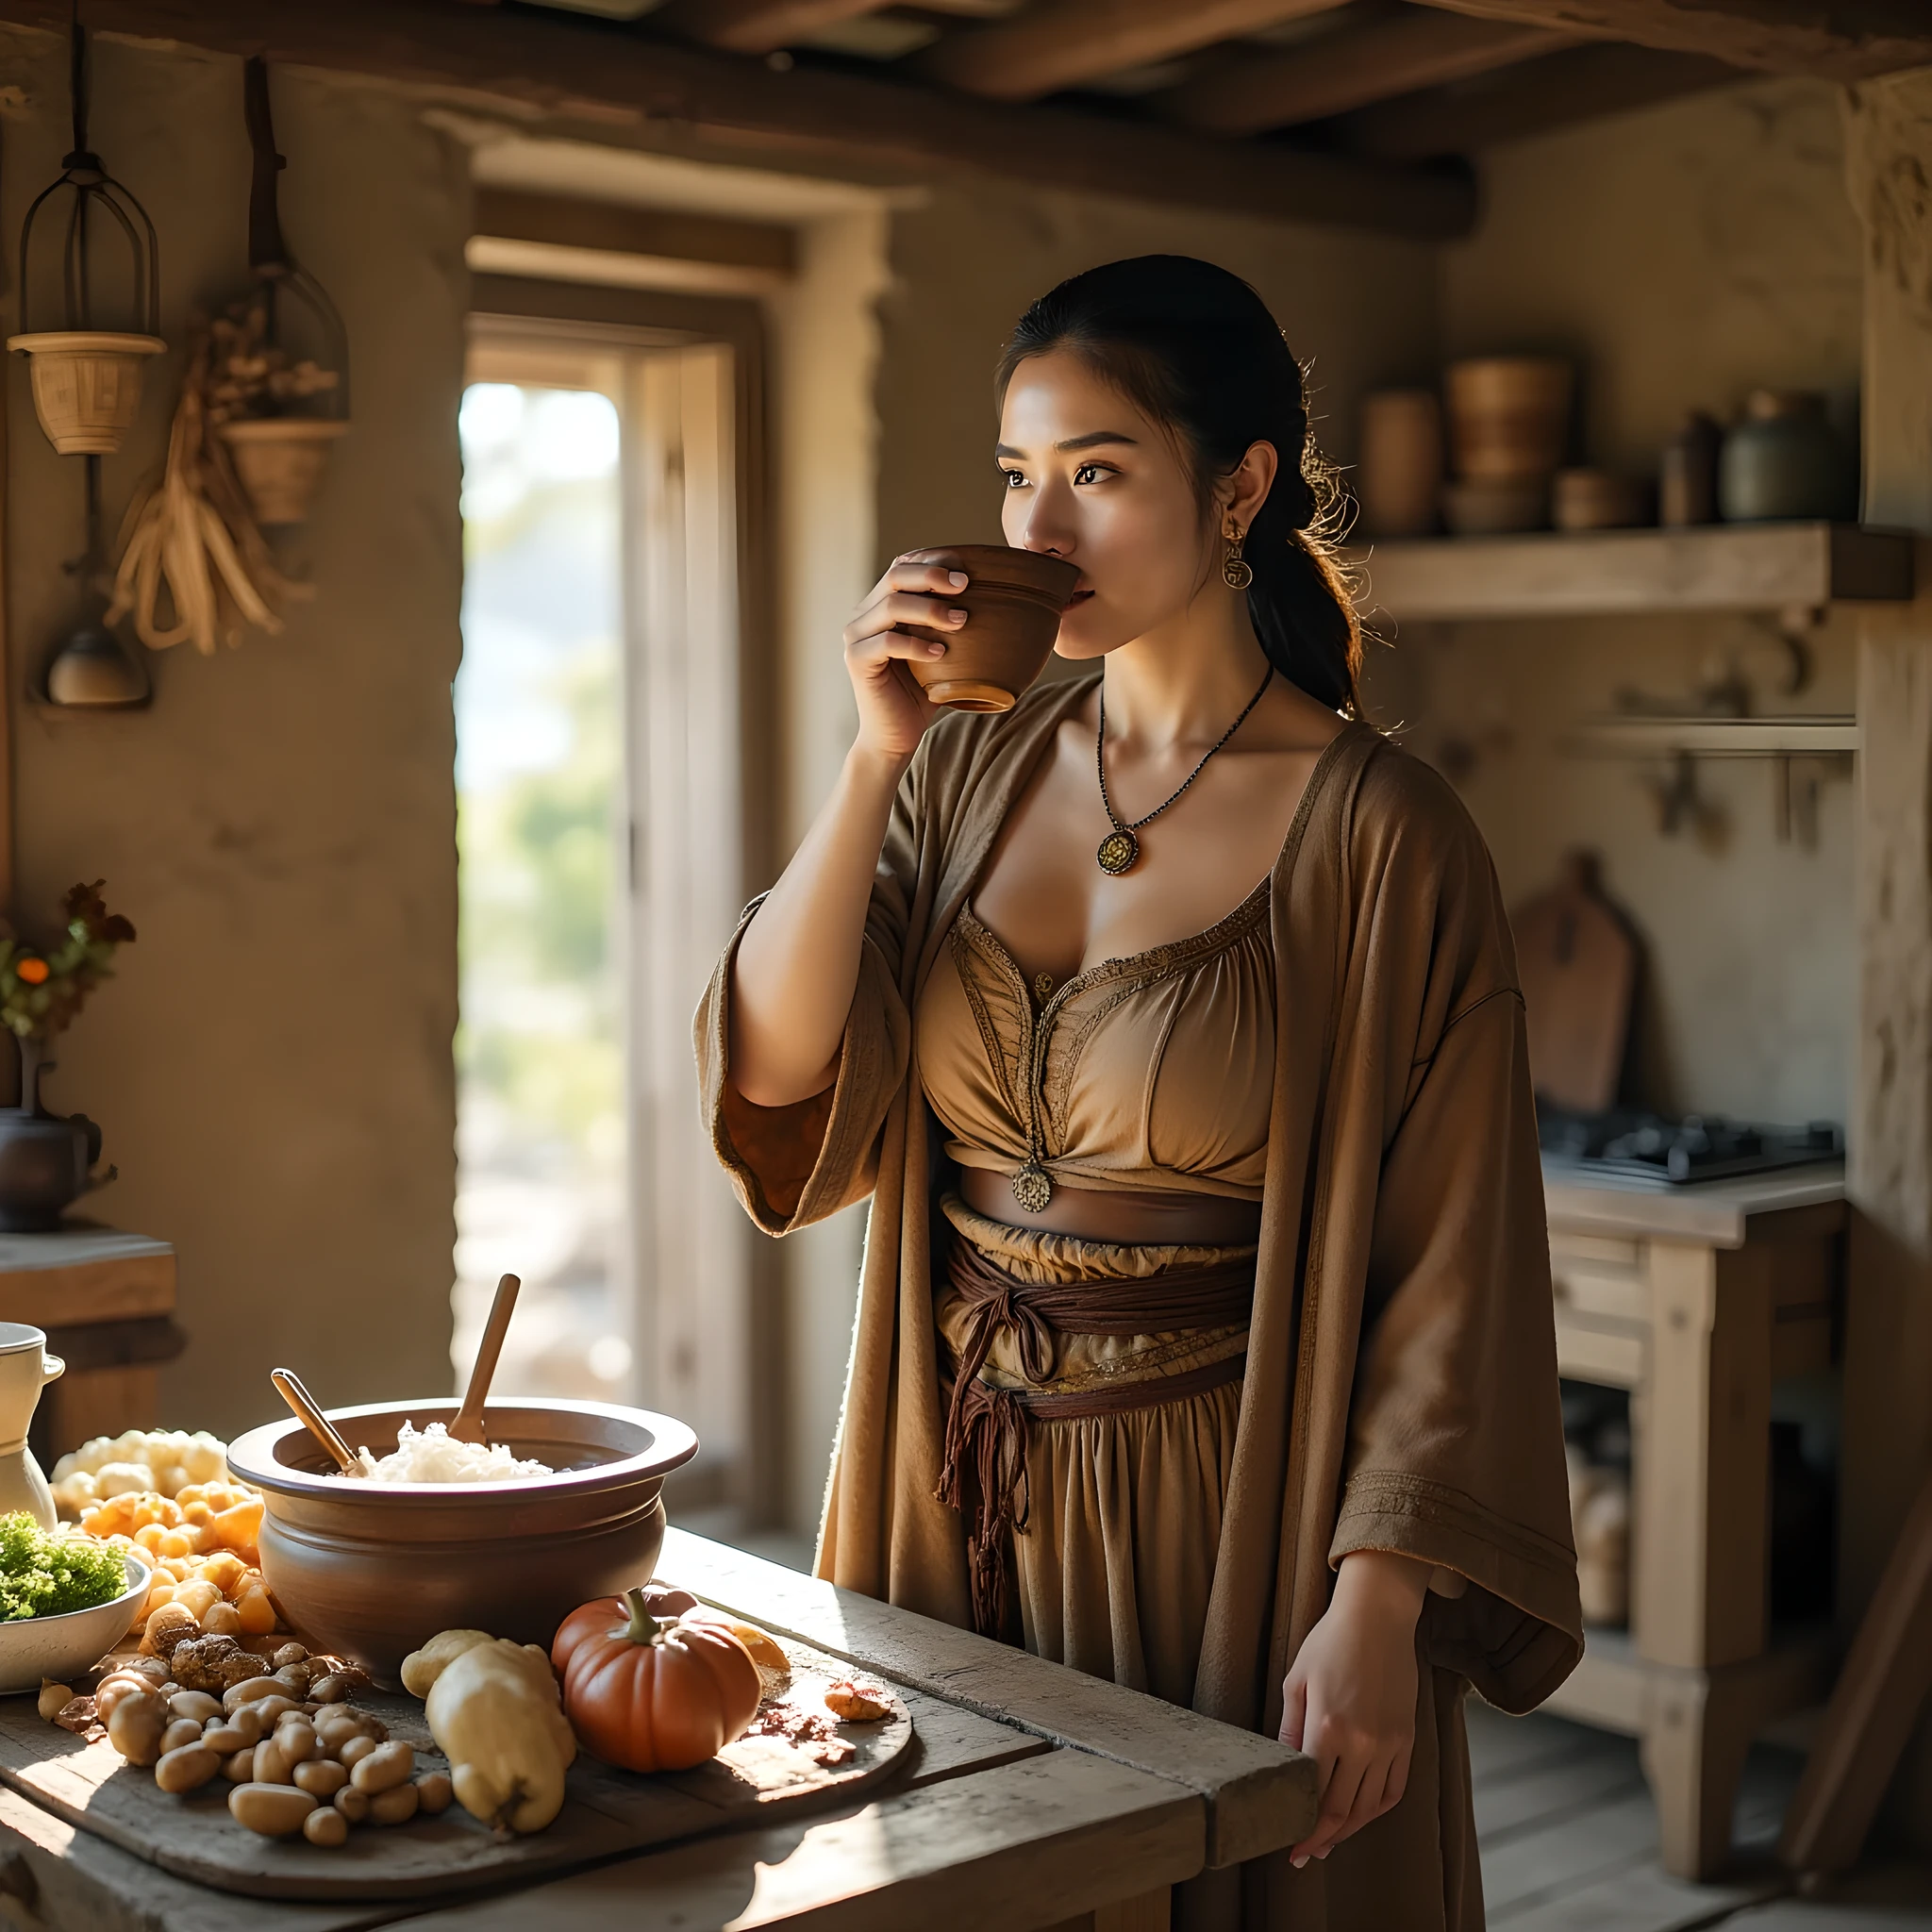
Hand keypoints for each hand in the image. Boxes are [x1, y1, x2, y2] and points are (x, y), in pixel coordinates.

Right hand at [842, 557, 971, 765]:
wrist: (897, 734)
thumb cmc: (924, 691)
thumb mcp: (943, 649)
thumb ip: (954, 622)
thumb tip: (1003, 599)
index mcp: (881, 604)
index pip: (902, 566)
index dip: (932, 562)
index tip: (967, 571)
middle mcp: (864, 614)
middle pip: (895, 576)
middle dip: (932, 576)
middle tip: (965, 585)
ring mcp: (856, 636)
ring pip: (891, 605)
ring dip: (930, 609)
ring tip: (962, 621)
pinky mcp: (857, 660)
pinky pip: (887, 642)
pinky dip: (917, 644)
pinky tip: (942, 654)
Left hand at [1278, 1551, 1428, 1865]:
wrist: (1377, 1617)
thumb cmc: (1330, 1642)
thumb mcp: (1296, 1681)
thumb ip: (1290, 1731)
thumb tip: (1284, 1771)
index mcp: (1326, 1728)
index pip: (1313, 1795)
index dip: (1301, 1827)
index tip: (1290, 1846)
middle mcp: (1361, 1743)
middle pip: (1341, 1810)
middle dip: (1321, 1838)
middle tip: (1304, 1855)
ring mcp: (1388, 1743)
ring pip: (1368, 1807)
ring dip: (1348, 1831)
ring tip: (1329, 1842)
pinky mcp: (1407, 1738)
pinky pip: (1394, 1789)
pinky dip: (1376, 1810)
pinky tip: (1360, 1816)